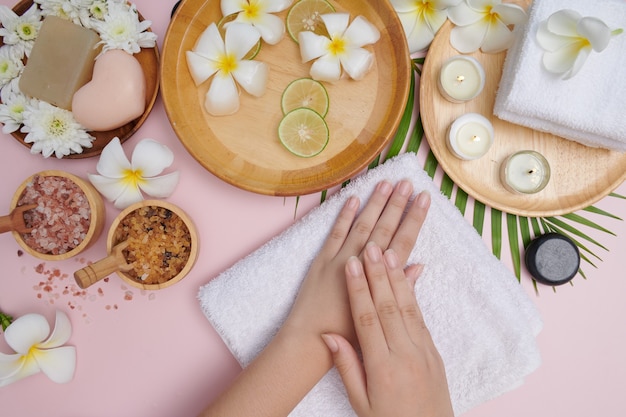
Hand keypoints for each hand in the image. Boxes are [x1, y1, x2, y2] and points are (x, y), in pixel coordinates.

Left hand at [283, 180, 429, 343]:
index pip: (402, 242)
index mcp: (378, 279)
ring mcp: (340, 260)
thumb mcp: (381, 313)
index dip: (414, 219)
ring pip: (361, 225)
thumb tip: (419, 266)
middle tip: (408, 182)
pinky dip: (343, 215)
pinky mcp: (321, 261)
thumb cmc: (350, 334)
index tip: (424, 199)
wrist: (312, 341)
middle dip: (397, 204)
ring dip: (374, 204)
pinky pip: (334, 233)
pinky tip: (353, 198)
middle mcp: (361, 265)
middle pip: (383, 229)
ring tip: (385, 183)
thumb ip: (400, 288)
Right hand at [322, 244, 453, 416]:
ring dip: (397, 278)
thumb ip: (347, 367)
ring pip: (407, 307)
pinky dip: (412, 294)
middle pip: (388, 306)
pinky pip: (420, 317)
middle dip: (378, 274)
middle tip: (370, 248)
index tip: (352, 266)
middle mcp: (405, 354)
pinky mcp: (434, 352)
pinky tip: (406, 277)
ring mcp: (423, 351)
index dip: (358, 290)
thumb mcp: (361, 402)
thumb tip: (329, 336)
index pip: (367, 319)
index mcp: (382, 368)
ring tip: (388, 254)